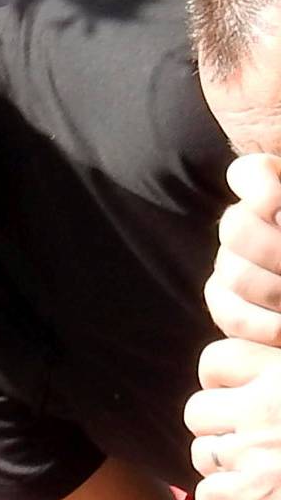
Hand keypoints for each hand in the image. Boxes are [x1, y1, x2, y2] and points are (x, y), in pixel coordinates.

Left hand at [185, 336, 280, 499]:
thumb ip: (270, 364)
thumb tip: (246, 358)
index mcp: (280, 366)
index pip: (213, 362)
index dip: (221, 383)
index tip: (241, 395)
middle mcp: (263, 403)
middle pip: (197, 411)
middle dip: (216, 428)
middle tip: (246, 439)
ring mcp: (256, 448)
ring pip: (201, 454)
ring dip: (221, 465)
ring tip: (254, 468)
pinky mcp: (257, 491)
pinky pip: (207, 494)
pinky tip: (246, 498)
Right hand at [203, 153, 280, 346]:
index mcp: (272, 186)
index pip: (249, 175)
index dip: (263, 192)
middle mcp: (243, 221)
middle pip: (236, 228)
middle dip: (276, 252)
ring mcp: (229, 261)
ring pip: (234, 274)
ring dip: (276, 293)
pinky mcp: (224, 299)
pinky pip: (228, 312)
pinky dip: (260, 325)